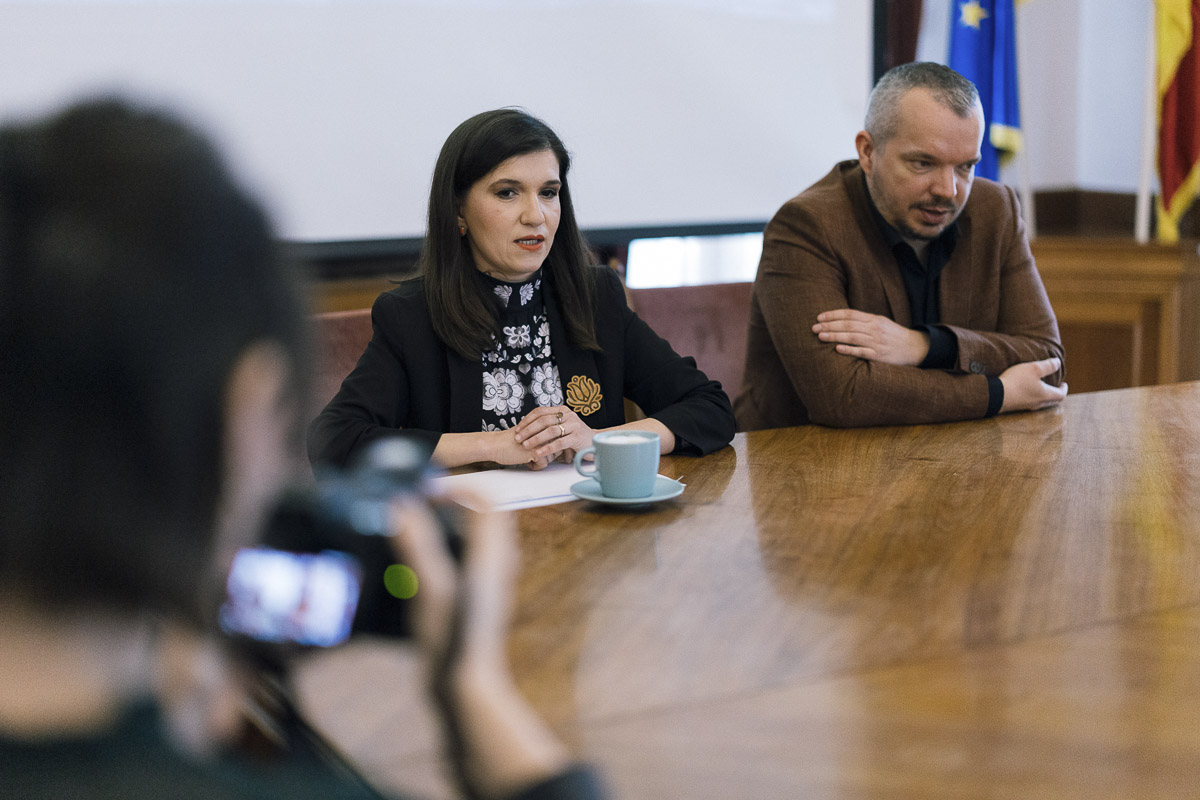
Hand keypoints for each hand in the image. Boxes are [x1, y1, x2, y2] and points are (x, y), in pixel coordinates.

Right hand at [389, 491, 515, 677]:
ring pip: (481, 538)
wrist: (466, 688)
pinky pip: (472, 558)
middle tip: (423, 504)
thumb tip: (400, 505)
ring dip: (454, 524)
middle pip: (487, 516)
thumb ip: (416, 543)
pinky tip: (423, 564)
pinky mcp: (481, 599)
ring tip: (420, 528)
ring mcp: (492, 583)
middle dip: (456, 502)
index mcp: (492, 557)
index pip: (487, 502)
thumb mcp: (429, 588)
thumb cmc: (452, 640)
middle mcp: (498, 566)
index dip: (458, 489)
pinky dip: (451, 547)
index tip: (426, 492)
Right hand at [485, 429, 553, 470]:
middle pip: (557, 449)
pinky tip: (524, 460)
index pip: (558, 438)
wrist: (496, 444)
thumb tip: (558, 445)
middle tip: (531, 452)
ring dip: (540, 460)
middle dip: (547, 454)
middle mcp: (545, 431)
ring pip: (551, 457)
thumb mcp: (531, 432)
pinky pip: (543, 465)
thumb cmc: (511, 440)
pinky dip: (534, 466)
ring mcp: (542, 441)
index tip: (538, 448)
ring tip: (527, 455)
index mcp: (544, 424)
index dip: (551, 446)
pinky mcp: (536, 452)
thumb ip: (544, 434)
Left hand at [512, 405, 594, 464]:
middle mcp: (568, 415)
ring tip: (525, 445)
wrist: (594, 442)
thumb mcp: (562, 427)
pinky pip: (559, 443)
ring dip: (535, 438)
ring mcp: (574, 425)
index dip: (527, 420)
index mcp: (562, 410)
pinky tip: (538, 453)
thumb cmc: (575, 436)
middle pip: (543, 420)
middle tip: (517, 438)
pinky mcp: (577, 437)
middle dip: (528, 430)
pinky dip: (547, 448)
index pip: (540, 411)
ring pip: (550, 431)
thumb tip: (526, 428)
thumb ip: (549, 425)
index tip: (517, 429)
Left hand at [813, 309, 929, 365]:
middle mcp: (874, 329)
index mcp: (873, 319)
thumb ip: (863, 321)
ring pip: (852, 337)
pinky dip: (849, 350)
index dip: (833, 314)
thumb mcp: (880, 323)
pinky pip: (862, 352)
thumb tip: (841, 319)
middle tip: (813, 328)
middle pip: (848, 325)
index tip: (819, 317)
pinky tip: (837, 349)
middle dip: (829, 326)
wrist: (914, 347)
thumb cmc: (893, 335)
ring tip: (821, 337)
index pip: (850, 314)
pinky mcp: (879, 355)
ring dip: (835, 336)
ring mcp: (876, 342)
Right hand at [999, 357, 1067, 412]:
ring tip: (1040, 388)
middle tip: (1054, 387)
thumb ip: (1048, 366)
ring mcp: (1026, 406)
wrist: (995, 395)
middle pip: (1051, 401)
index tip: (1063, 384)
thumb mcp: (1034, 368)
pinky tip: (1025, 391)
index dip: (1064, 389)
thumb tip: (1058, 363)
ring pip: (1040, 403)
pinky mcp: (1016, 406)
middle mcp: (1038, 403)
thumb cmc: (1017, 381)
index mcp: (1045, 395)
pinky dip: (1032, 397)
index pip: (1061, 395)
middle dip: (1054, 394)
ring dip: (1043, 396)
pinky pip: (1029, 403)